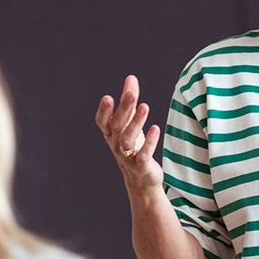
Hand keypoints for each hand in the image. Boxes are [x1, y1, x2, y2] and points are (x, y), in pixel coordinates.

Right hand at [96, 74, 163, 190]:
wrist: (142, 179)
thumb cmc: (134, 147)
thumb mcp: (131, 122)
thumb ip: (130, 101)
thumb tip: (131, 78)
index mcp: (112, 134)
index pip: (103, 122)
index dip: (104, 111)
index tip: (108, 98)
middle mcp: (116, 144)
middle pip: (117, 125)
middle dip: (124, 108)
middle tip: (132, 93)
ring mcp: (127, 156)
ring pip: (127, 139)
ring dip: (136, 122)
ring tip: (145, 106)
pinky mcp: (141, 166)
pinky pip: (143, 154)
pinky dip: (149, 142)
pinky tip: (155, 128)